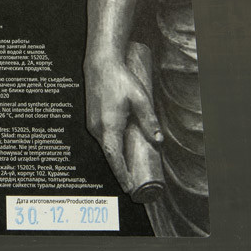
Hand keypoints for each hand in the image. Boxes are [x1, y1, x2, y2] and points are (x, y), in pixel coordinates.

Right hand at [85, 55, 162, 190]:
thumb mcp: (140, 99)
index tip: (129, 186)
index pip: (115, 157)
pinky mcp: (92, 120)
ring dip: (115, 158)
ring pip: (105, 147)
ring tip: (128, 170)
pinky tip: (119, 150)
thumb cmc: (120, 79)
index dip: (122, 173)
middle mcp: (97, 128)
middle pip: (110, 155)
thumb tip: (158, 139)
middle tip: (133, 184)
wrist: (101, 64)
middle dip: (120, 170)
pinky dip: (111, 148)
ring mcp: (92, 124)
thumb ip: (149, 120)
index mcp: (109, 126)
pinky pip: (102, 139)